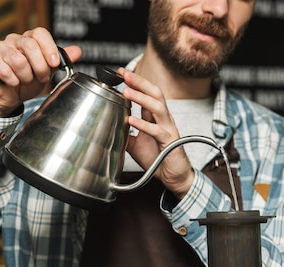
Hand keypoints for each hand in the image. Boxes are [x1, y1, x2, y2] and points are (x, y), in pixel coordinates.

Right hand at [0, 27, 81, 116]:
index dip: (49, 48)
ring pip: (18, 60)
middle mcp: (13, 40)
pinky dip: (13, 81)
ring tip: (25, 81)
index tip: (55, 64)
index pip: (40, 33)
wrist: (10, 98)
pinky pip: (5, 71)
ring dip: (26, 76)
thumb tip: (77, 51)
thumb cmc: (27, 82)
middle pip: (30, 45)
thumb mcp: (47, 72)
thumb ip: (60, 61)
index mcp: (28, 39)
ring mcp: (0, 49)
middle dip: (40, 66)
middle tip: (41, 77)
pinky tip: (13, 83)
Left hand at [118, 69, 194, 199]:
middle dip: (140, 82)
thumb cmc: (157, 158)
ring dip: (141, 98)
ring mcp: (168, 129)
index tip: (121, 72)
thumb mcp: (135, 144)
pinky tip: (131, 120)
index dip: (136, 82)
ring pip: (158, 107)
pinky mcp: (169, 142)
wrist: (173, 176)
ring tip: (127, 92)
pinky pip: (157, 131)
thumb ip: (125, 133)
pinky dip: (143, 124)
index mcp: (156, 117)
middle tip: (125, 74)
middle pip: (155, 93)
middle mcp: (164, 119)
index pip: (147, 94)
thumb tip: (110, 126)